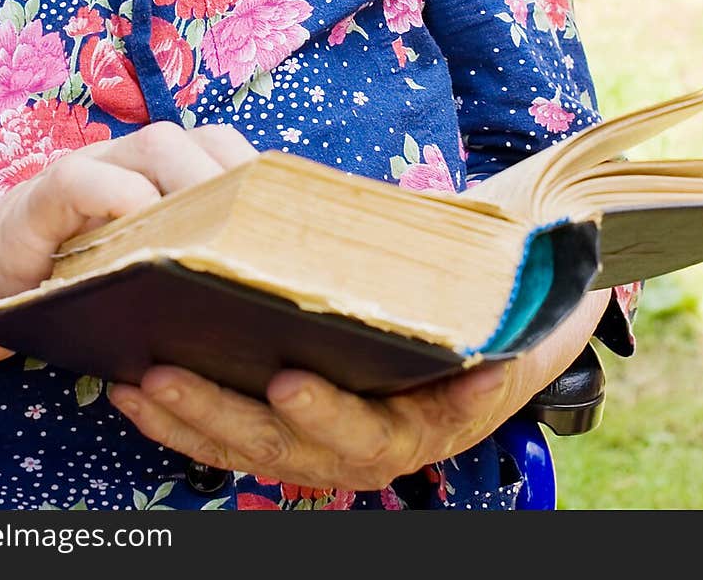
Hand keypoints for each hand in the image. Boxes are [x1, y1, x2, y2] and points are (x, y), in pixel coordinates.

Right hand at [0, 123, 257, 366]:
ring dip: (196, 182)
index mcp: (162, 178)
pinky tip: (145, 234)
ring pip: (157, 145)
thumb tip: (265, 296)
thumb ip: (184, 267)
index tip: (306, 223)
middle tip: (276, 235)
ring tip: (224, 230)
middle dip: (247, 179)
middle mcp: (129, 162)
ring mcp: (88, 170)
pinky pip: (88, 179)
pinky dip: (120, 198)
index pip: (230, 156)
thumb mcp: (134, 280)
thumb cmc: (62, 290)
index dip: (270, 182)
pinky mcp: (41, 195)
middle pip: (206, 142)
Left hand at [108, 289, 610, 491]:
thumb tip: (570, 256)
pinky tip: (132, 382)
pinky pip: (230, 435)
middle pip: (299, 445)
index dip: (337, 413)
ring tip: (138, 376)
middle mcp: (380, 437)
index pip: (386, 430)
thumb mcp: (528, 290)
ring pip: (253, 445)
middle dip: (228, 414)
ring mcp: (330, 433)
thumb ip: (535, 280)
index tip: (292, 381)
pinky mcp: (289, 417)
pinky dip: (180, 418)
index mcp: (436, 414)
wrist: (495, 307)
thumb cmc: (504, 293)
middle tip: (173, 372)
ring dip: (190, 417)